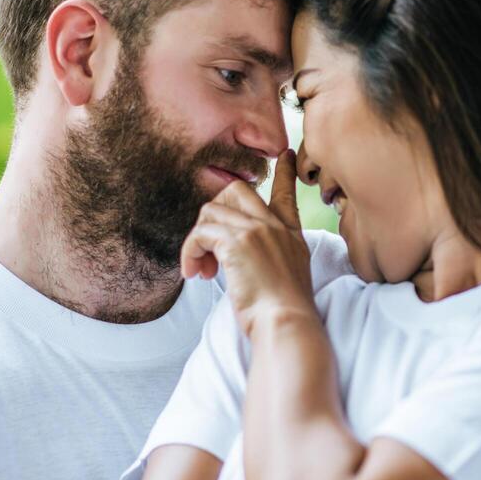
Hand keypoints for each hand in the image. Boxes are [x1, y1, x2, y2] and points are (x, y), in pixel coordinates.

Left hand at [181, 149, 315, 336]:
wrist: (286, 324)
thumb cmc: (284, 314)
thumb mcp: (288, 279)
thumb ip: (273, 260)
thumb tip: (243, 258)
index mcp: (291, 235)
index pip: (286, 194)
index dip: (283, 173)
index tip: (283, 155)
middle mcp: (275, 227)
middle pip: (237, 190)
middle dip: (213, 212)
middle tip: (208, 246)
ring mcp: (257, 230)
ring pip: (211, 211)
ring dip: (197, 240)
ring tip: (200, 270)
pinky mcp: (237, 242)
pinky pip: (200, 234)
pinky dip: (190, 253)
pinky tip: (194, 273)